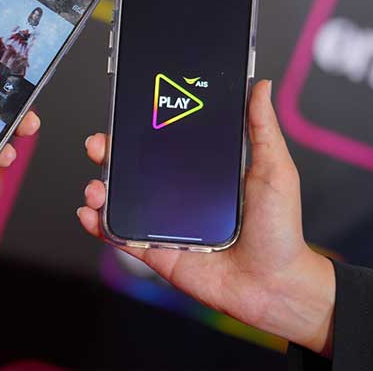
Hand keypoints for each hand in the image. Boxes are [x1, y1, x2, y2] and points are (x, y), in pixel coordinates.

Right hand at [77, 80, 334, 354]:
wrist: (277, 284)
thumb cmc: (281, 230)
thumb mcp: (274, 170)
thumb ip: (262, 129)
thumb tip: (262, 86)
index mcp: (201, 174)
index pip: (162, 147)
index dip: (137, 132)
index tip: (122, 117)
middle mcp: (178, 197)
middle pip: (132, 170)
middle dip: (108, 155)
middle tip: (98, 146)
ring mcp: (165, 225)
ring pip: (121, 201)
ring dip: (99, 190)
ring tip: (96, 188)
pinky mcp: (157, 252)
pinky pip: (122, 236)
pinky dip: (100, 225)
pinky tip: (91, 214)